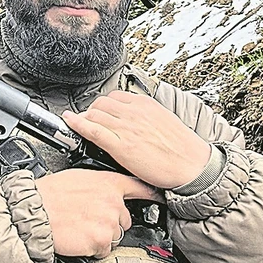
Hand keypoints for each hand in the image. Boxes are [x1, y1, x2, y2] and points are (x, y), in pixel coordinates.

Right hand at [34, 169, 161, 257]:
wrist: (33, 212)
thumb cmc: (48, 195)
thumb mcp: (78, 178)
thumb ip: (98, 186)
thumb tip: (104, 193)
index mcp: (108, 183)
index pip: (139, 188)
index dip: (152, 194)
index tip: (161, 198)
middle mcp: (113, 202)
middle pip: (125, 220)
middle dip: (110, 225)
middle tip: (89, 222)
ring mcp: (109, 222)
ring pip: (115, 237)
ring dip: (100, 238)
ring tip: (80, 229)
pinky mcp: (100, 240)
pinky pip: (104, 251)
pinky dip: (92, 250)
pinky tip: (78, 239)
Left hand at [62, 91, 211, 189]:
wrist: (192, 165)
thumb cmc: (183, 148)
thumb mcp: (164, 120)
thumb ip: (146, 116)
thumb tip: (134, 117)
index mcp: (145, 104)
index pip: (115, 96)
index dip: (104, 106)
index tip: (101, 112)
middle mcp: (133, 112)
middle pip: (101, 103)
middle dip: (93, 111)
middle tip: (91, 122)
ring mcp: (126, 128)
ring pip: (94, 114)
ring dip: (86, 119)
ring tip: (84, 127)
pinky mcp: (120, 146)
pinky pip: (92, 130)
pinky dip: (77, 124)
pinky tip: (70, 122)